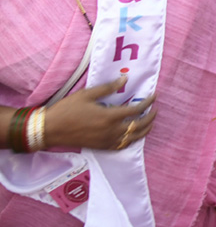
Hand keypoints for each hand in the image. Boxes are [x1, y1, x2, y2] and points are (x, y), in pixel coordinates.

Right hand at [42, 78, 156, 150]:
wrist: (50, 129)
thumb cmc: (67, 109)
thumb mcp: (87, 94)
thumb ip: (108, 88)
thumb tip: (125, 79)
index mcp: (109, 116)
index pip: (136, 110)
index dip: (148, 103)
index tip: (154, 96)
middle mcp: (111, 131)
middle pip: (139, 126)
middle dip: (150, 117)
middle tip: (155, 110)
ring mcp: (106, 141)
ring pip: (133, 138)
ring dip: (144, 130)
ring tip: (149, 122)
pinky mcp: (101, 147)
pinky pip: (122, 146)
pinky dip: (132, 141)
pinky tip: (133, 135)